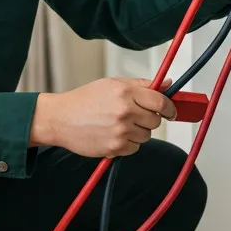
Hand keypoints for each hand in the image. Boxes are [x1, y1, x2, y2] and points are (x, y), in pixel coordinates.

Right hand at [30, 78, 176, 157]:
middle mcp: (125, 111)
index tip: (170, 111)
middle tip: (133, 115)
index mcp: (125, 92)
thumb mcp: (112, 84)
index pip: (160, 101)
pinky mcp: (115, 147)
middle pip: (155, 121)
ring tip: (118, 124)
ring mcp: (121, 131)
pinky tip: (112, 134)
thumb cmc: (84, 100)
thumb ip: (142, 84)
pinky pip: (134, 148)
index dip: (169, 108)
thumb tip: (168, 83)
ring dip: (137, 132)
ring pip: (146, 135)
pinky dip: (127, 143)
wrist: (60, 119)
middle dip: (148, 119)